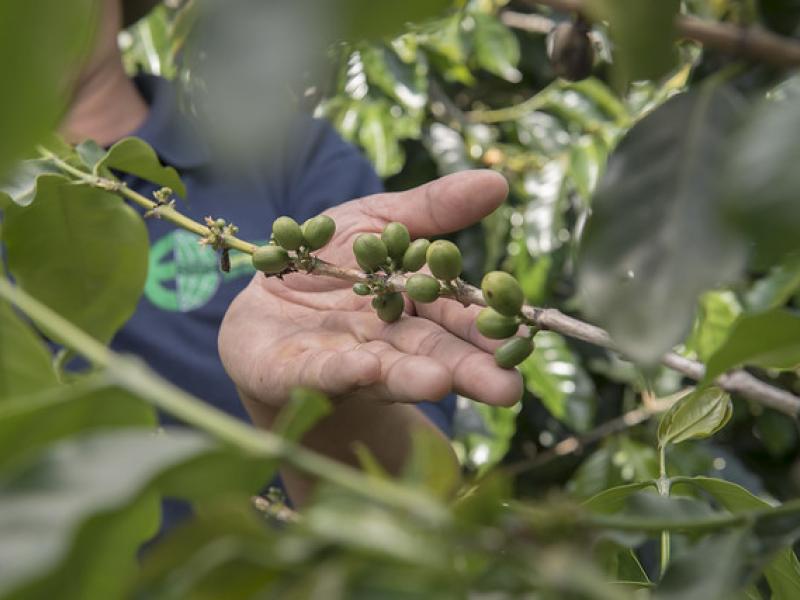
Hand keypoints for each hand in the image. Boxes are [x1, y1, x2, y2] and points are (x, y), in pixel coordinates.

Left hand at [218, 170, 522, 411]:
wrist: (260, 299)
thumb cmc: (325, 263)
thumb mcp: (376, 221)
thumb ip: (432, 209)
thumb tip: (498, 182)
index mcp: (411, 309)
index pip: (458, 317)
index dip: (488, 326)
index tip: (525, 334)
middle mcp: (384, 343)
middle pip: (430, 354)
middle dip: (467, 370)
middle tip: (507, 389)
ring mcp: (340, 361)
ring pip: (382, 370)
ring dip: (411, 377)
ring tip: (442, 382)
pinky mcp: (292, 373)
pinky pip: (317, 372)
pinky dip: (341, 371)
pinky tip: (363, 367)